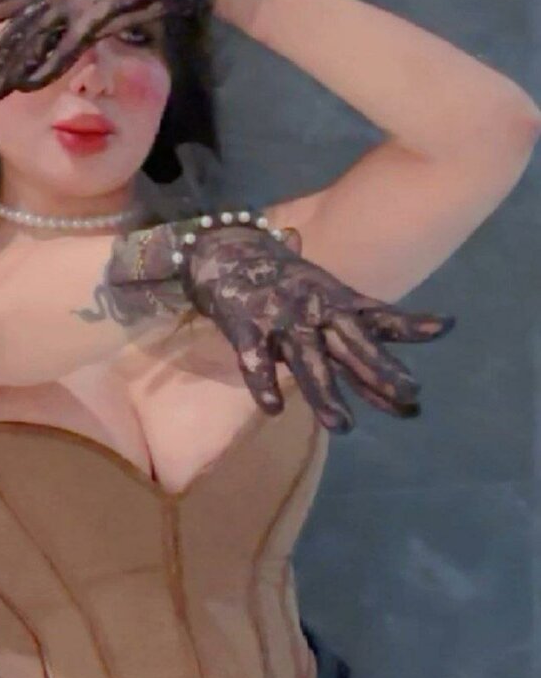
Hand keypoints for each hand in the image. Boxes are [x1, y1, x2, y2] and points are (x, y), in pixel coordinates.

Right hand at [181, 224, 454, 432]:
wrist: (228, 252)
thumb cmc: (289, 286)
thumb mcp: (334, 302)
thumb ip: (365, 339)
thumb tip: (411, 381)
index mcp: (338, 303)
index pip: (380, 317)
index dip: (412, 323)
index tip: (448, 327)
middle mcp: (315, 310)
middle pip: (351, 343)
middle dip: (379, 369)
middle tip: (410, 394)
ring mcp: (280, 318)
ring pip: (306, 359)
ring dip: (324, 392)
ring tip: (342, 426)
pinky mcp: (245, 326)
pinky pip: (254, 360)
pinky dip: (264, 383)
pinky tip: (274, 409)